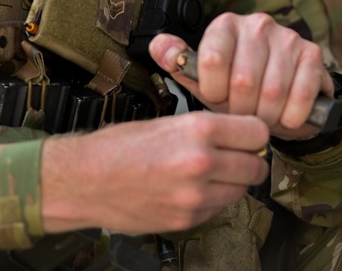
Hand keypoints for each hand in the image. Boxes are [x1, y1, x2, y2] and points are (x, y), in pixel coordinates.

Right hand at [40, 112, 269, 233]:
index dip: (254, 135)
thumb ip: (208, 129)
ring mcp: (195, 196)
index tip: (248, 137)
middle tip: (235, 157)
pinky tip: (190, 190)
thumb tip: (242, 135)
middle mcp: (202, 162)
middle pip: (255, 166)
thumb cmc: (120, 146)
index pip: (257, 132)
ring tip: (209, 174)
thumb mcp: (168, 121)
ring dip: (231, 183)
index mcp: (199, 129)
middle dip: (249, 161)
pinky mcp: (186, 220)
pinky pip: (217, 209)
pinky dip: (211, 201)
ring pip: (240, 191)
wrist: (84, 180)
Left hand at [149, 12, 334, 138]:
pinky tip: (285, 117)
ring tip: (262, 119)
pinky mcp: (312, 54)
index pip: (212, 60)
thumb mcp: (203, 80)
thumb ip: (180, 64)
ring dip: (266, 117)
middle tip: (242, 117)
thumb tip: (158, 45)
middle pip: (243, 81)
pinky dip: (291, 116)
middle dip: (241, 111)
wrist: (281, 100)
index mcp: (226, 26)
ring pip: (272, 92)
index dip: (213, 91)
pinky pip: (300, 94)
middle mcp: (257, 24)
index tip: (217, 99)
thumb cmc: (236, 89)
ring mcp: (288, 37)